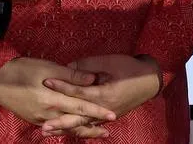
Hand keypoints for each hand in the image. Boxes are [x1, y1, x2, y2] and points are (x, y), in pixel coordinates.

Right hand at [0, 57, 115, 137]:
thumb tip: (93, 79)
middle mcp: (48, 113)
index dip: (97, 112)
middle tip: (108, 132)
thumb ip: (71, 76)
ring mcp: (41, 119)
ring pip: (66, 128)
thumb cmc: (24, 69)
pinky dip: (66, 130)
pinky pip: (55, 127)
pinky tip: (73, 129)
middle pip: (75, 123)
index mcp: (53, 99)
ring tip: (96, 133)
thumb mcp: (48, 67)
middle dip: (92, 128)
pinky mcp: (35, 119)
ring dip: (81, 131)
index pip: (81, 107)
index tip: (112, 115)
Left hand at [41, 54, 161, 135]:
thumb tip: (67, 67)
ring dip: (65, 128)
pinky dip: (77, 129)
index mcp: (104, 94)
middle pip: (78, 117)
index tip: (46, 82)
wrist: (149, 80)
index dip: (62, 86)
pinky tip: (65, 131)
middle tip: (43, 126)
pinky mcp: (108, 116)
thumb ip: (87, 66)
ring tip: (48, 131)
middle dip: (60, 122)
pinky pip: (90, 125)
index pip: (78, 92)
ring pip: (82, 124)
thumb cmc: (129, 68)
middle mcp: (104, 109)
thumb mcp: (109, 61)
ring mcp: (107, 115)